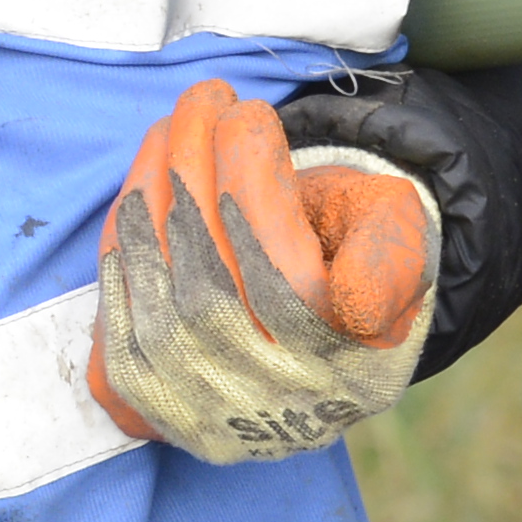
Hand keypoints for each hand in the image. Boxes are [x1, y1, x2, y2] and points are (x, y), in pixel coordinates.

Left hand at [82, 80, 437, 465]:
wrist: (319, 321)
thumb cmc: (353, 253)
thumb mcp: (400, 238)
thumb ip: (391, 254)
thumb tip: (349, 299)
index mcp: (356, 366)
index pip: (286, 278)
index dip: (253, 186)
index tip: (247, 113)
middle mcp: (285, 408)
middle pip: (212, 290)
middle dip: (194, 176)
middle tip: (202, 101)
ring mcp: (221, 420)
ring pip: (161, 312)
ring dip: (149, 205)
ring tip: (167, 132)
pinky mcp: (167, 416)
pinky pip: (122, 342)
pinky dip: (121, 262)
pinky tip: (134, 199)